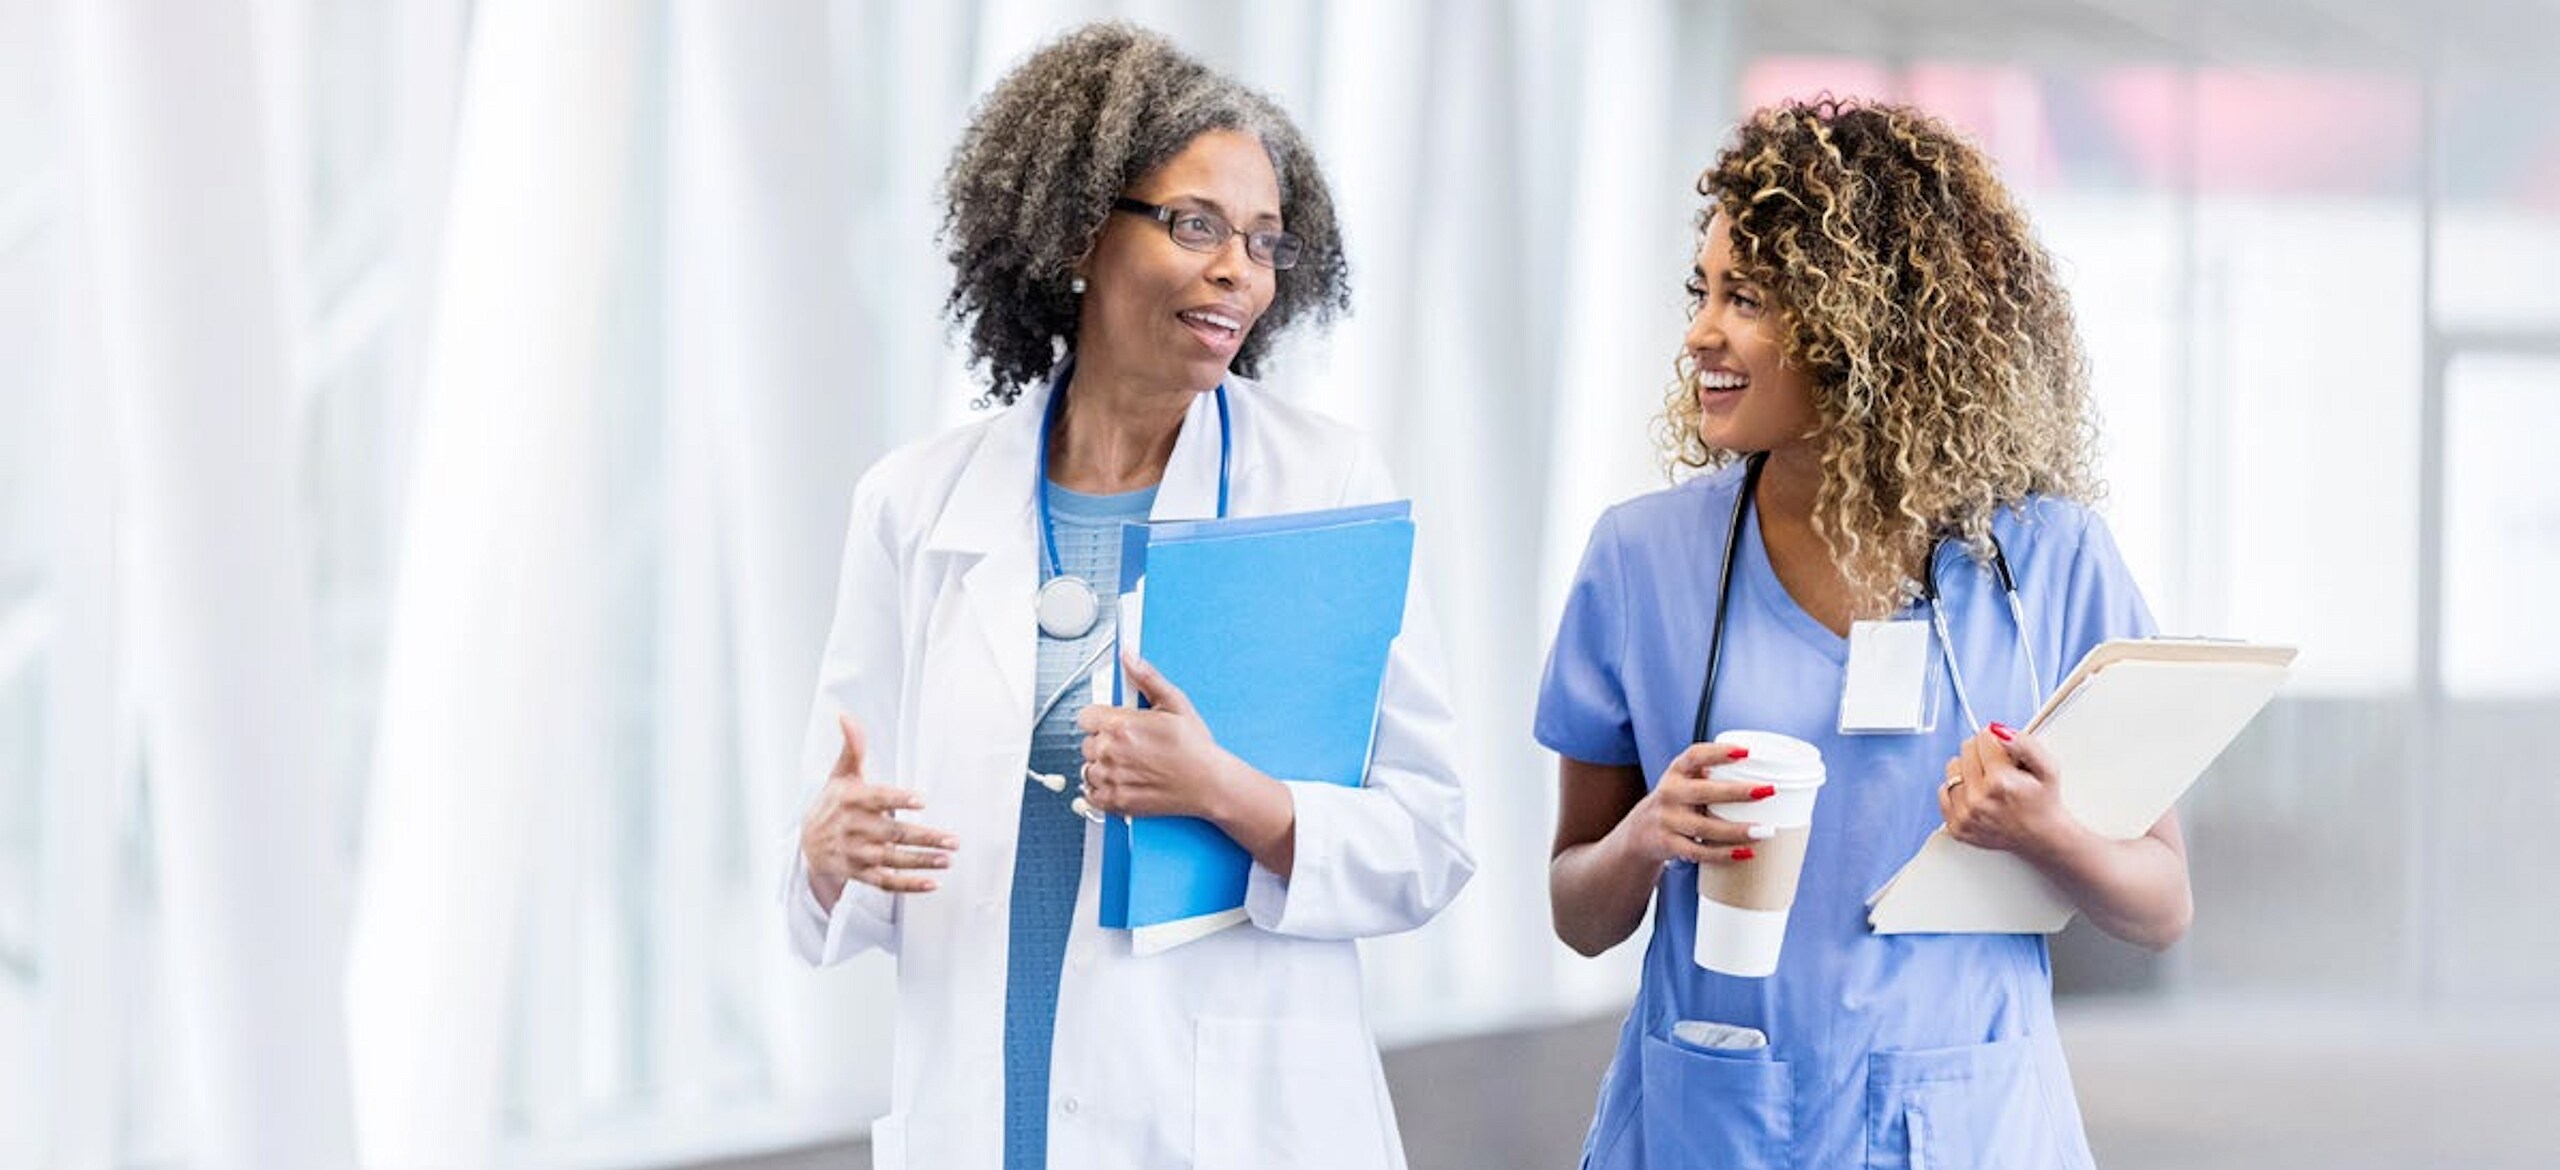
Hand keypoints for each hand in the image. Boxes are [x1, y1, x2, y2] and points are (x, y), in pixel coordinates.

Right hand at [799, 714, 955, 908]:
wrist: (806, 843)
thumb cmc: (832, 803)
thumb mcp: (840, 774)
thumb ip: (852, 747)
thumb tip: (847, 716)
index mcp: (851, 800)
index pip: (876, 799)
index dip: (897, 799)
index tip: (921, 800)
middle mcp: (853, 828)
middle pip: (892, 834)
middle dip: (923, 837)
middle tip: (952, 839)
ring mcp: (856, 854)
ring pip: (892, 860)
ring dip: (921, 861)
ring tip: (948, 859)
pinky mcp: (859, 874)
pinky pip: (885, 883)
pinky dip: (908, 886)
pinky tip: (931, 883)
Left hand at [1074, 652, 1255, 820]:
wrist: (1209, 784)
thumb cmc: (1194, 747)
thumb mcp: (1174, 703)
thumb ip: (1146, 678)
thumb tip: (1128, 657)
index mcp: (1120, 725)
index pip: (1085, 717)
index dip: (1100, 719)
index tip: (1113, 725)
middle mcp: (1110, 752)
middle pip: (1087, 743)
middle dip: (1104, 742)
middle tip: (1130, 746)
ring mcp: (1111, 779)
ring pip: (1088, 768)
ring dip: (1102, 767)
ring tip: (1130, 765)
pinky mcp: (1114, 802)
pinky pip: (1090, 795)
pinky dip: (1101, 790)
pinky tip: (1122, 782)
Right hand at [1617, 741, 1777, 868]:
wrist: (1640, 833)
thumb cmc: (1677, 803)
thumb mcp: (1684, 782)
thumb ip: (1712, 776)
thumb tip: (1765, 775)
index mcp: (1676, 772)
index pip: (1695, 756)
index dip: (1719, 752)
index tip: (1746, 752)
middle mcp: (1670, 793)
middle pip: (1704, 792)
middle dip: (1738, 792)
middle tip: (1768, 791)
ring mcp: (1667, 820)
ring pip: (1704, 828)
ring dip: (1737, 830)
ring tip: (1765, 831)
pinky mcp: (1668, 844)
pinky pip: (1699, 852)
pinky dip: (1724, 854)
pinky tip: (1746, 853)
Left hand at [1938, 723, 2078, 858]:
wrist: (2042, 837)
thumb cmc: (2043, 801)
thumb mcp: (2047, 768)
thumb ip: (2025, 743)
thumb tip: (1998, 730)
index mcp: (2000, 783)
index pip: (1983, 737)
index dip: (1998, 740)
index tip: (2007, 753)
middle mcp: (1978, 800)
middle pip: (1966, 749)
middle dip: (1984, 753)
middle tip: (2001, 769)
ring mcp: (1965, 815)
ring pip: (1952, 768)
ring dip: (1969, 769)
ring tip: (1989, 782)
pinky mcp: (1956, 827)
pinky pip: (1943, 791)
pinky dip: (1958, 789)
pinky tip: (1978, 795)